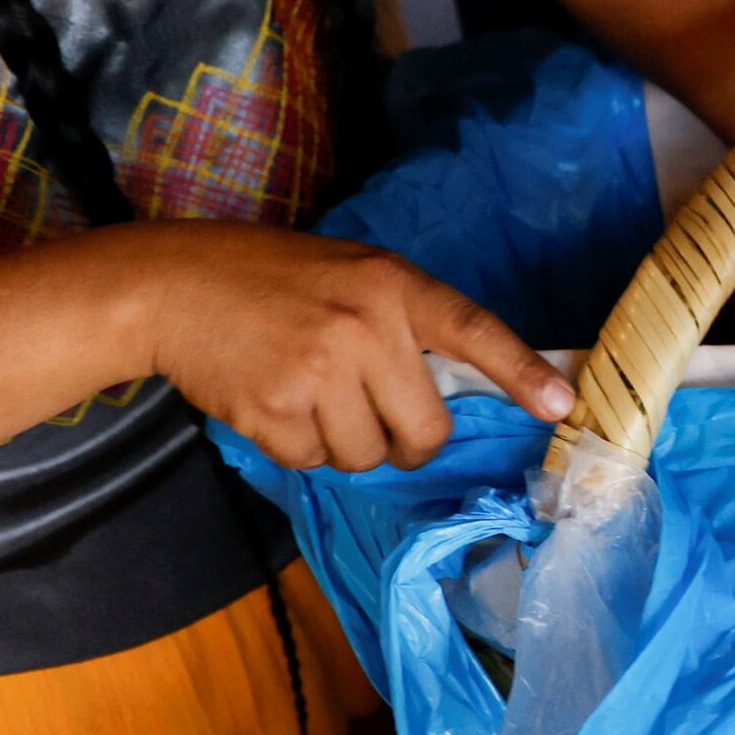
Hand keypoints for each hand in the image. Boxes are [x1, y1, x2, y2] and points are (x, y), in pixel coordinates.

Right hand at [123, 224, 568, 472]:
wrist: (173, 286)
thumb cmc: (270, 277)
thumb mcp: (351, 272)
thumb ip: (402, 320)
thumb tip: (454, 389)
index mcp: (390, 284)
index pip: (472, 330)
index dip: (521, 371)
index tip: (561, 405)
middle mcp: (363, 328)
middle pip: (424, 432)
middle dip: (405, 440)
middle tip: (375, 416)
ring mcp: (317, 373)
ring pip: (366, 457)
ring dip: (346, 443)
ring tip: (310, 395)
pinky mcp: (274, 412)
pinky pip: (314, 462)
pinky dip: (300, 447)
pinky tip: (275, 403)